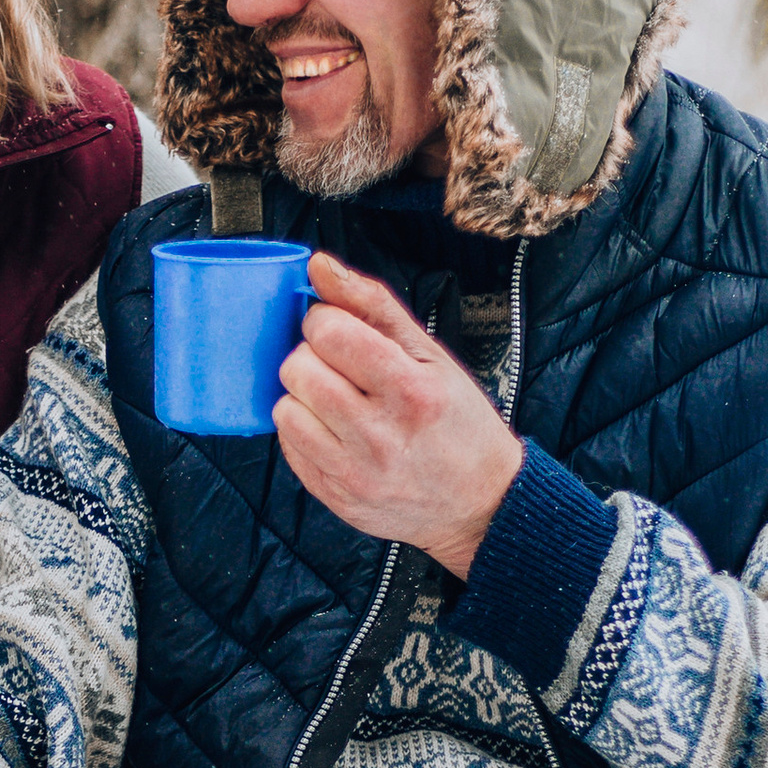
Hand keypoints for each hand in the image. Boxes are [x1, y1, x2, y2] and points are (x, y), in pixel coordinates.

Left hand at [273, 250, 522, 577]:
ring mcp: (356, 473)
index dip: (326, 321)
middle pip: (299, 369)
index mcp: (411, 391)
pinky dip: (304, 430)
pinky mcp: (337, 496)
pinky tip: (335, 429)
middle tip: (340, 367)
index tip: (341, 331)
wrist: (481, 502)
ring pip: (285, 409)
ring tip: (337, 399)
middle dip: (311, 356)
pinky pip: (288, 447)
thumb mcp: (431, 354)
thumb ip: (372, 303)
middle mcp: (381, 435)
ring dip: (303, 395)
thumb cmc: (457, 421)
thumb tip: (318, 266)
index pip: (330, 333)